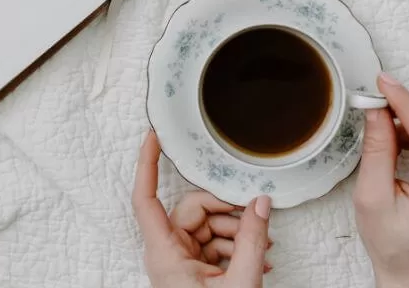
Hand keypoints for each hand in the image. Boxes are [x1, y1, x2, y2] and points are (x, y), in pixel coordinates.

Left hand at [132, 131, 273, 286]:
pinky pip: (210, 244)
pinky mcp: (191, 270)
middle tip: (254, 218)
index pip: (146, 198)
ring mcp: (178, 262)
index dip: (147, 164)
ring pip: (205, 226)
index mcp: (163, 253)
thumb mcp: (240, 282)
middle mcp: (165, 254)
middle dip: (226, 211)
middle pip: (191, 210)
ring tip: (262, 249)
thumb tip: (260, 203)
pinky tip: (257, 259)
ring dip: (236, 233)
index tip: (153, 136)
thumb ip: (251, 241)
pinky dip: (234, 248)